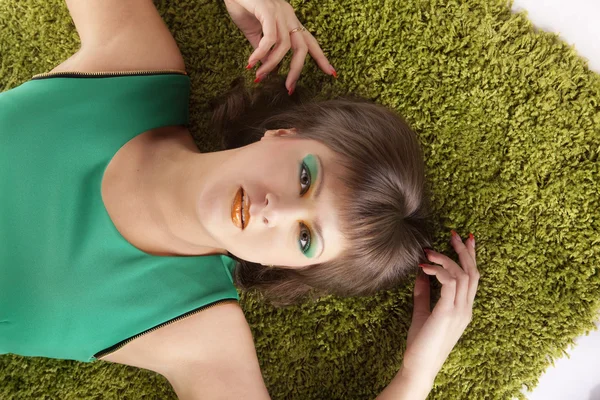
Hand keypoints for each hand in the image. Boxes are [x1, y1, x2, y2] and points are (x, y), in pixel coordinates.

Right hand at [223, 0, 335, 93]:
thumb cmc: (242, 7)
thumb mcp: (255, 33)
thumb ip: (264, 49)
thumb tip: (267, 67)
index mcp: (289, 21)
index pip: (310, 42)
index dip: (321, 58)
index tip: (331, 73)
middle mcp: (288, 16)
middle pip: (302, 48)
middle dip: (297, 70)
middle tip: (289, 88)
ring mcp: (279, 12)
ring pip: (284, 46)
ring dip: (272, 64)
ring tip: (260, 76)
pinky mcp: (267, 9)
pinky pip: (269, 38)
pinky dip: (262, 53)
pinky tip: (252, 62)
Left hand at [402, 231, 479, 385]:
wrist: (419, 365)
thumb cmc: (420, 343)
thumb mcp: (422, 312)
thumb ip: (423, 292)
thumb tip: (420, 272)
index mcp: (463, 309)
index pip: (472, 277)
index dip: (471, 256)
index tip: (466, 239)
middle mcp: (466, 308)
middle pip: (473, 272)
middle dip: (464, 250)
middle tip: (454, 234)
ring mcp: (460, 310)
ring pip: (463, 274)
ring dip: (446, 258)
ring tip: (429, 252)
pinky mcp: (449, 312)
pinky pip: (450, 282)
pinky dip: (439, 270)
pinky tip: (424, 267)